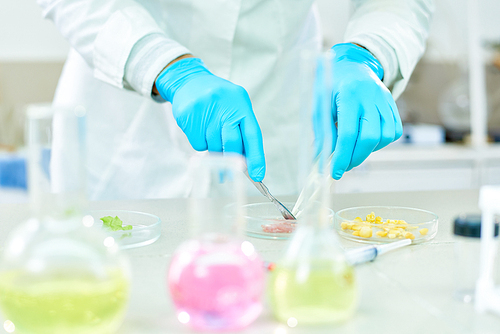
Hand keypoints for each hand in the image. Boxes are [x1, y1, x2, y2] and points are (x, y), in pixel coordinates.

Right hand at [155, 57, 265, 180]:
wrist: (188, 81)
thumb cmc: (218, 100)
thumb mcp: (234, 107)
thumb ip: (241, 131)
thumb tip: (246, 163)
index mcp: (241, 102)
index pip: (252, 134)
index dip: (256, 157)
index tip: (257, 175)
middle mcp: (224, 104)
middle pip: (231, 143)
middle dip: (232, 161)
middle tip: (230, 174)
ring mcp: (205, 109)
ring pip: (213, 146)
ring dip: (214, 149)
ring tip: (210, 133)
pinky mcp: (189, 116)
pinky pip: (198, 144)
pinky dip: (200, 143)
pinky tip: (199, 128)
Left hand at [320, 43, 402, 179]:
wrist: (353, 65)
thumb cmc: (332, 87)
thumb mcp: (320, 106)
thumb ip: (322, 132)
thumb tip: (321, 160)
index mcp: (349, 95)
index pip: (348, 133)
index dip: (342, 156)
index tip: (335, 172)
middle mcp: (371, 97)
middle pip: (370, 137)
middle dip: (356, 158)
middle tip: (343, 167)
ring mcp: (385, 100)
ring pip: (385, 136)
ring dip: (369, 151)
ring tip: (353, 151)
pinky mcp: (393, 105)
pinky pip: (394, 132)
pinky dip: (381, 143)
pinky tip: (366, 141)